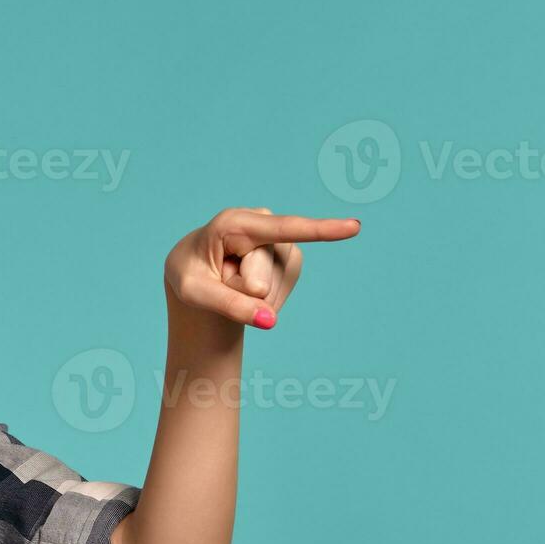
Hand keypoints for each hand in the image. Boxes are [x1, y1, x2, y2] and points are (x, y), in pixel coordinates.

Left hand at [163, 207, 360, 328]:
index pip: (284, 230)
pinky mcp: (288, 260)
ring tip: (229, 280)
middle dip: (237, 292)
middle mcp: (263, 225)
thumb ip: (229, 304)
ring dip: (247, 298)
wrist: (195, 275)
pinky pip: (279, 297)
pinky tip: (246, 290)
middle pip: (261, 280)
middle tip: (217, 278)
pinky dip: (260, 304)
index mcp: (236, 222)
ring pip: (272, 290)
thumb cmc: (189, 276)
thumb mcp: (194, 292)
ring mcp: (279, 243)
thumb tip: (269, 321)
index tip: (355, 227)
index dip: (321, 230)